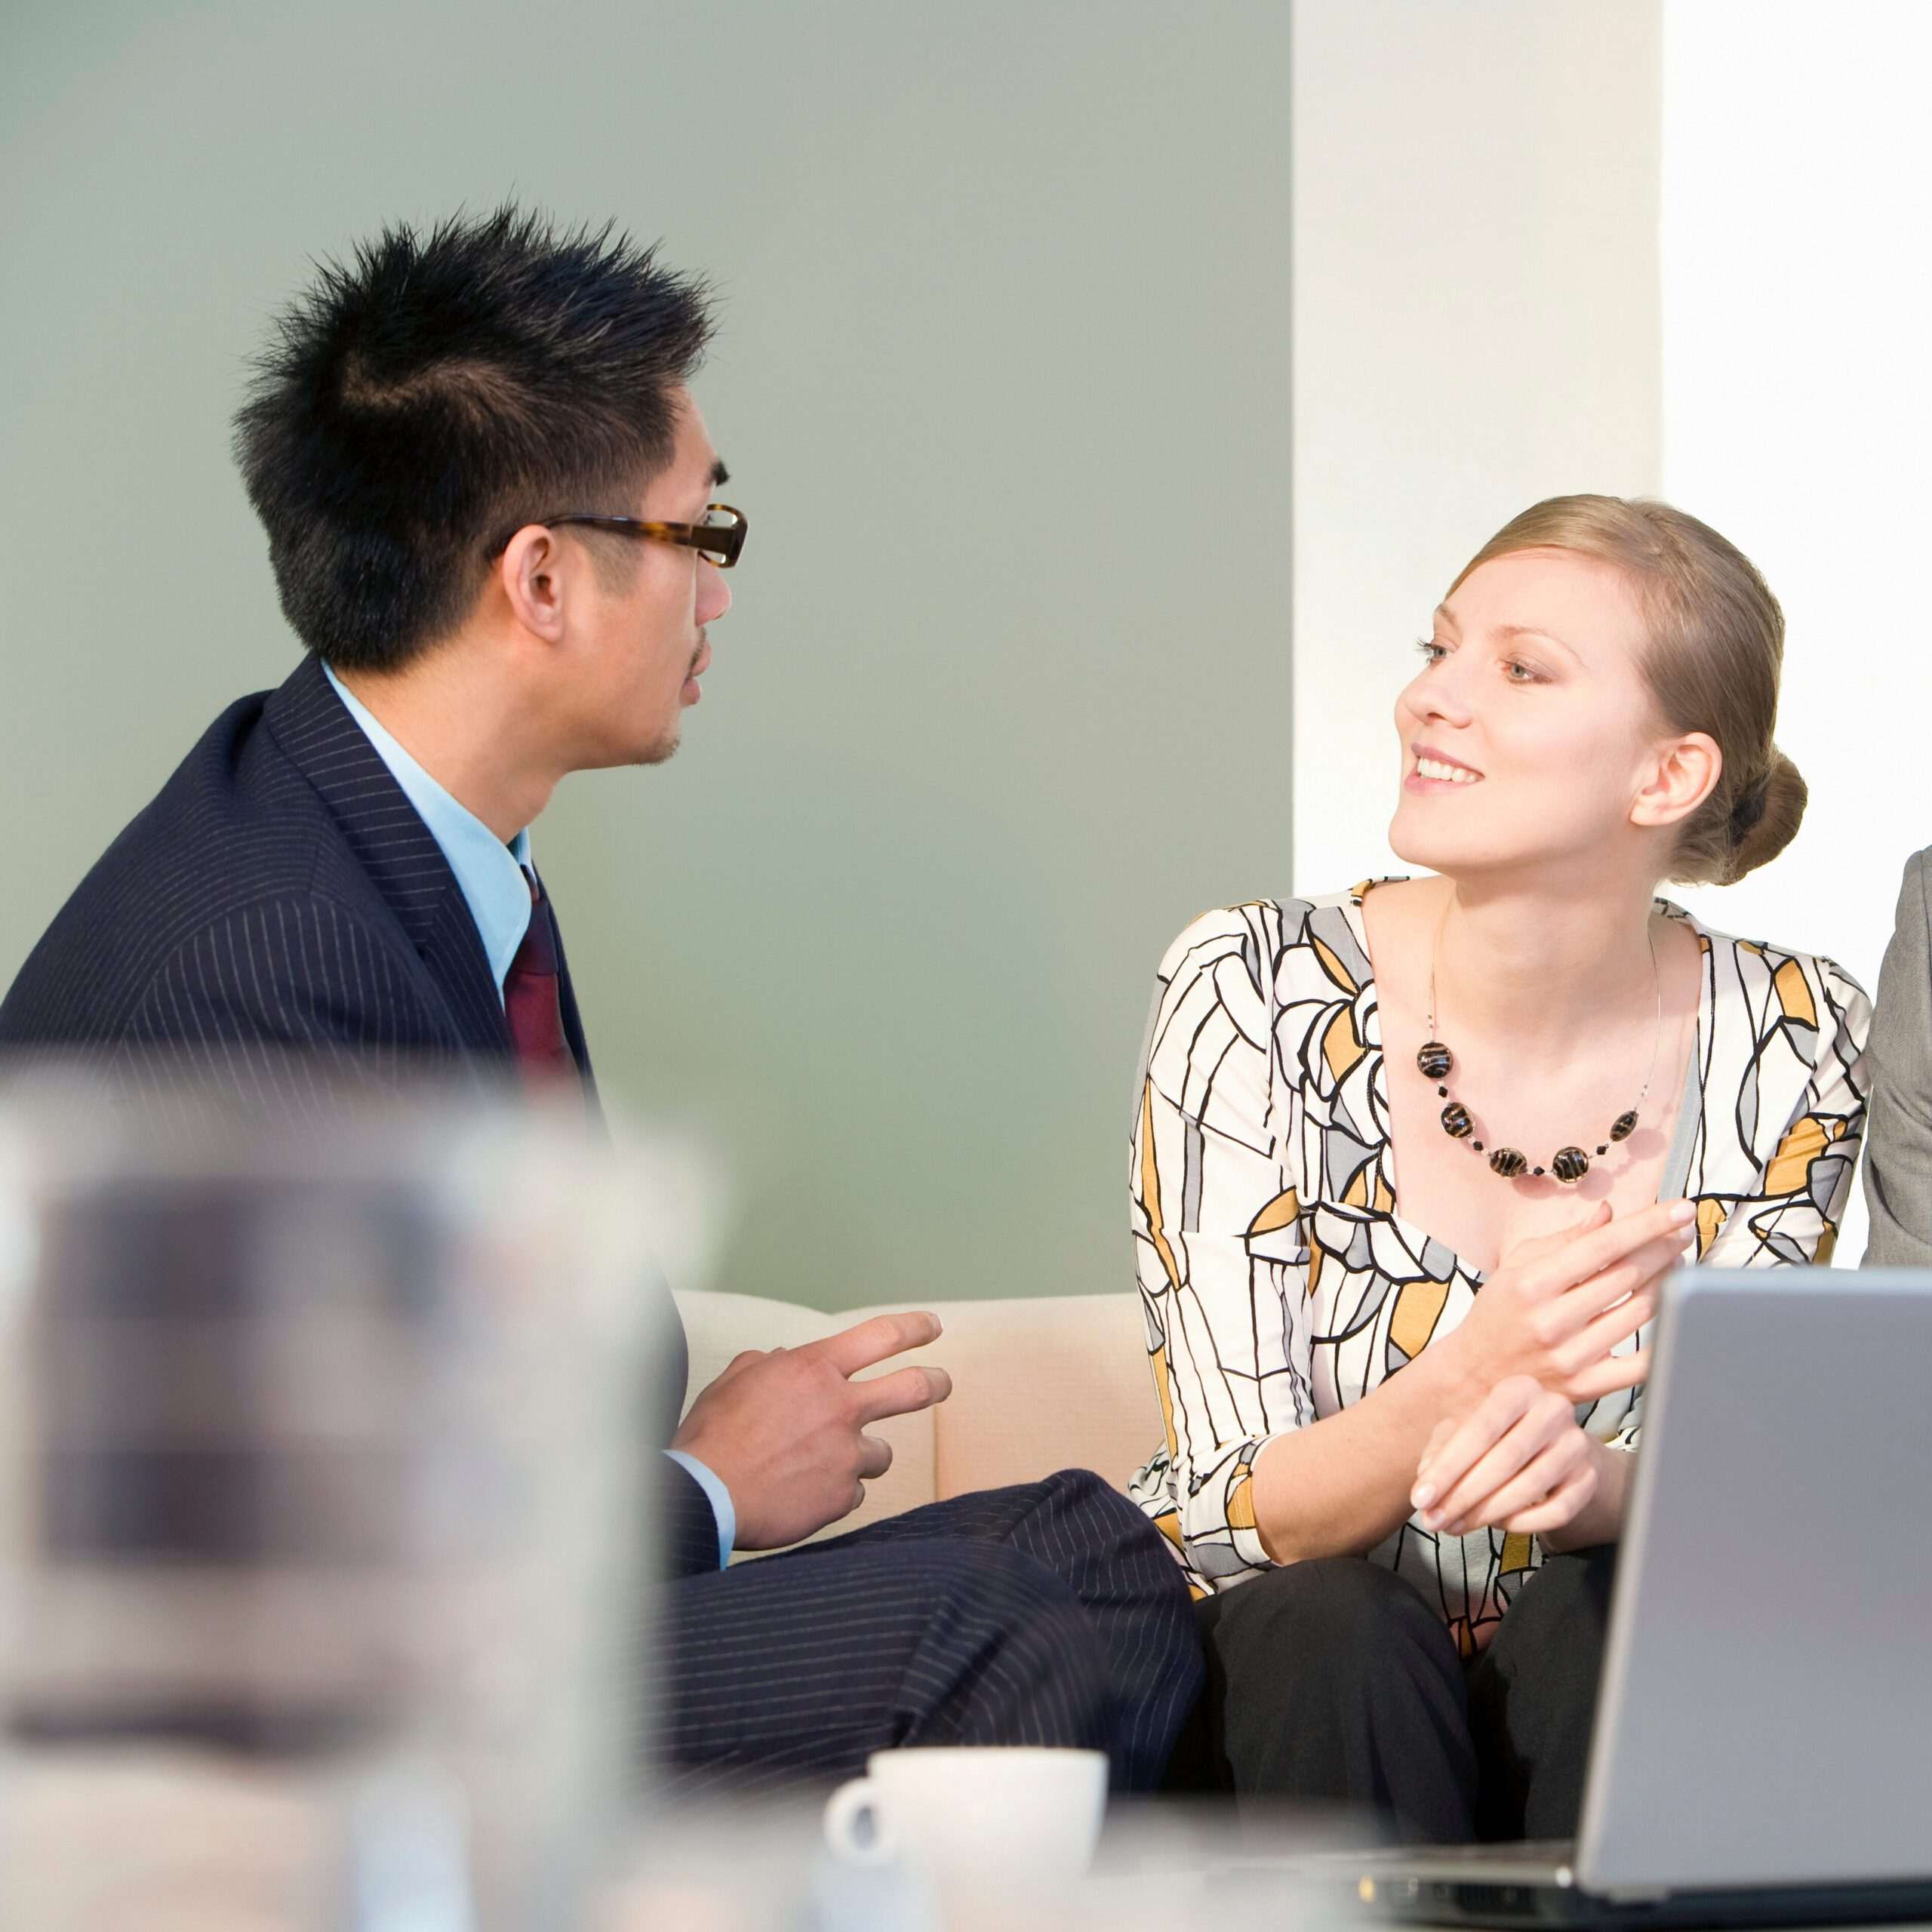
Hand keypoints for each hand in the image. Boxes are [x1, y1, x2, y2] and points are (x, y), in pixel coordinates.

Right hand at [671, 1312, 952, 1550]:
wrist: (705, 1496)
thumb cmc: (713, 1436)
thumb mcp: (734, 1381)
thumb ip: (767, 1364)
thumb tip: (783, 1359)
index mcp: (814, 1370)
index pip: (882, 1335)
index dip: (915, 1328)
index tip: (932, 1327)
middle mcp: (841, 1408)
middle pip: (914, 1389)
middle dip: (936, 1383)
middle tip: (942, 1383)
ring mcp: (847, 1455)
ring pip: (881, 1454)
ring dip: (861, 1456)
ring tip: (824, 1465)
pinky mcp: (843, 1496)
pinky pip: (854, 1491)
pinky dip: (835, 1492)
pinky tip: (804, 1493)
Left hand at [1410, 1375, 1599, 1536]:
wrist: (1556, 1447)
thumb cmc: (1501, 1436)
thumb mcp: (1468, 1430)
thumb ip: (1443, 1450)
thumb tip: (1426, 1483)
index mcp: (1518, 1389)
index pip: (1479, 1430)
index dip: (1447, 1468)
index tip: (1420, 1499)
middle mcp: (1553, 1410)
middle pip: (1504, 1460)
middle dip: (1463, 1496)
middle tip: (1434, 1521)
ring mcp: (1576, 1444)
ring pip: (1529, 1488)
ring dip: (1487, 1513)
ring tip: (1457, 1525)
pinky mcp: (1589, 1478)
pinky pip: (1556, 1511)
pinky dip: (1523, 1523)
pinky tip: (1499, 1523)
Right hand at [1435, 1197, 1693, 1406]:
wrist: (1476, 1376)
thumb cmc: (1498, 1314)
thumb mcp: (1516, 1265)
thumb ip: (1564, 1240)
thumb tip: (1608, 1215)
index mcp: (1532, 1283)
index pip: (1603, 1245)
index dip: (1647, 1224)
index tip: (1679, 1209)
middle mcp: (1552, 1320)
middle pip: (1628, 1275)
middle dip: (1666, 1246)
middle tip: (1684, 1230)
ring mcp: (1571, 1356)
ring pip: (1641, 1311)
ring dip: (1669, 1281)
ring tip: (1676, 1262)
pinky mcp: (1586, 1386)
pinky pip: (1642, 1363)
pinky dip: (1665, 1334)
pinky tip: (1673, 1310)